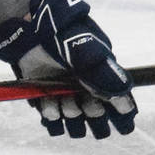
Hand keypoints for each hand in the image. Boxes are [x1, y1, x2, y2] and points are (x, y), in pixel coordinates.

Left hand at [0, 0, 136, 138]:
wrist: (29, 27)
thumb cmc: (63, 34)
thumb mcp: (88, 52)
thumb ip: (106, 76)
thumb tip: (126, 101)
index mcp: (101, 73)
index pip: (118, 102)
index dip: (122, 117)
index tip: (124, 127)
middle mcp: (85, 85)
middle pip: (96, 115)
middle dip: (92, 113)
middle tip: (84, 102)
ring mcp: (64, 91)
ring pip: (74, 119)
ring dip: (69, 113)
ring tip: (63, 100)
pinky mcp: (45, 95)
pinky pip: (52, 118)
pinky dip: (51, 113)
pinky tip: (48, 102)